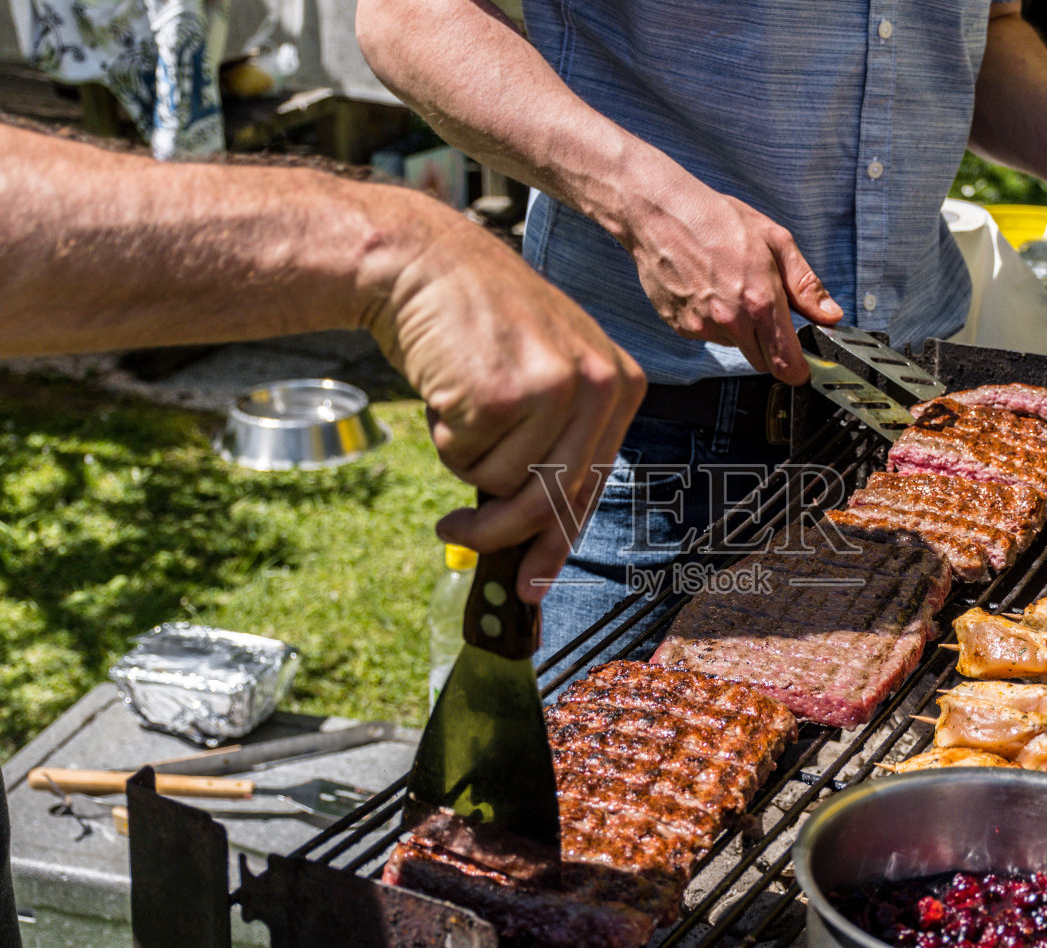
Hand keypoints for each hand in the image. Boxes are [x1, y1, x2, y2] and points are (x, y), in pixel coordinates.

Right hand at [369, 221, 645, 601]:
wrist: (424, 263)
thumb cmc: (478, 325)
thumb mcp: (543, 374)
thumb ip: (556, 445)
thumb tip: (540, 542)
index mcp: (623, 386)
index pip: (591, 486)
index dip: (556, 543)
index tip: (530, 586)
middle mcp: (603, 387)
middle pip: (552, 499)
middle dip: (497, 531)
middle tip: (451, 532)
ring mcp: (559, 389)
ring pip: (504, 484)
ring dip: (465, 459)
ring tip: (457, 407)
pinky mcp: (507, 393)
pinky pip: (466, 459)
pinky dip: (444, 437)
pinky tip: (445, 386)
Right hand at [621, 182, 841, 383]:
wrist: (660, 214)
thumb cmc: (716, 220)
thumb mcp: (775, 241)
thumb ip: (805, 285)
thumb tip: (830, 314)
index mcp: (760, 301)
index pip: (786, 363)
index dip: (798, 370)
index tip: (802, 367)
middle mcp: (731, 321)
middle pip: (762, 361)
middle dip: (770, 345)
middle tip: (764, 309)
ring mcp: (702, 326)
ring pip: (735, 346)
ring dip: (739, 329)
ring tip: (728, 287)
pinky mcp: (681, 327)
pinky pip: (708, 335)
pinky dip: (713, 320)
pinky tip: (707, 289)